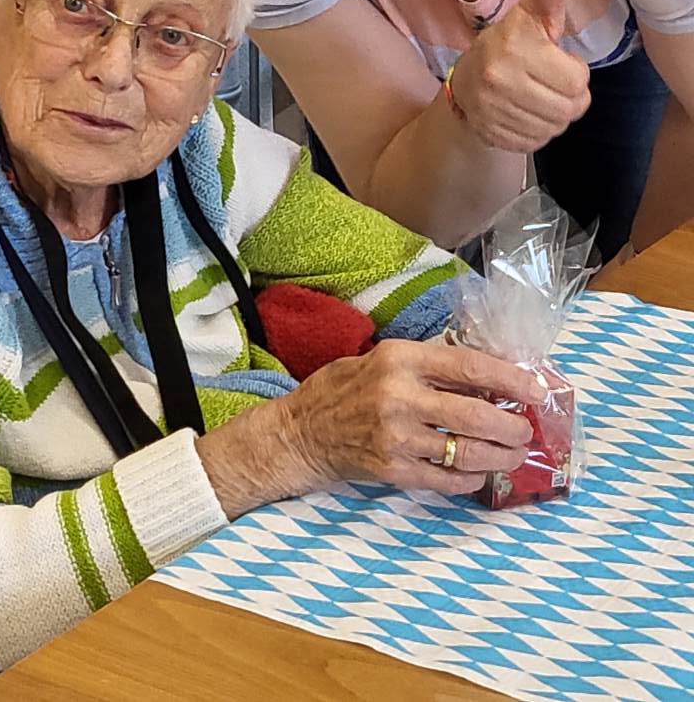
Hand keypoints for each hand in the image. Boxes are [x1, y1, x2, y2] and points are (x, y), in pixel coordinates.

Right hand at [278, 339, 544, 496]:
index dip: (510, 380)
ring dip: (500, 457)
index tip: (537, 392)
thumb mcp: (384, 359)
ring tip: (513, 455)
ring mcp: (396, 437)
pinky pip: (447, 480)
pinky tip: (478, 473)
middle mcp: (400, 396)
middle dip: (513, 427)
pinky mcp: (393, 471)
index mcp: (400, 359)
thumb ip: (430, 367)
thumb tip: (488, 380)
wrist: (301, 432)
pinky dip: (471, 479)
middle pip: (476, 415)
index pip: (469, 367)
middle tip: (527, 431)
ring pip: (467, 452)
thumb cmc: (346, 388)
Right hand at [451, 0, 590, 152]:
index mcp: (514, 47)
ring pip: (555, 128)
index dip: (575, 73)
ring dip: (555, 116)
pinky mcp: (491, 134)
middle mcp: (499, 79)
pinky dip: (537, 132)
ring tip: (540, 99)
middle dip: (570, 99)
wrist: (465, 85)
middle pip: (569, 108)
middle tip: (553, 86)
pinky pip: (536, 142)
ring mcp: (492, 110)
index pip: (578, 80)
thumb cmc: (508, 47)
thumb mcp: (529, 18)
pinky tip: (526, 115)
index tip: (558, 65)